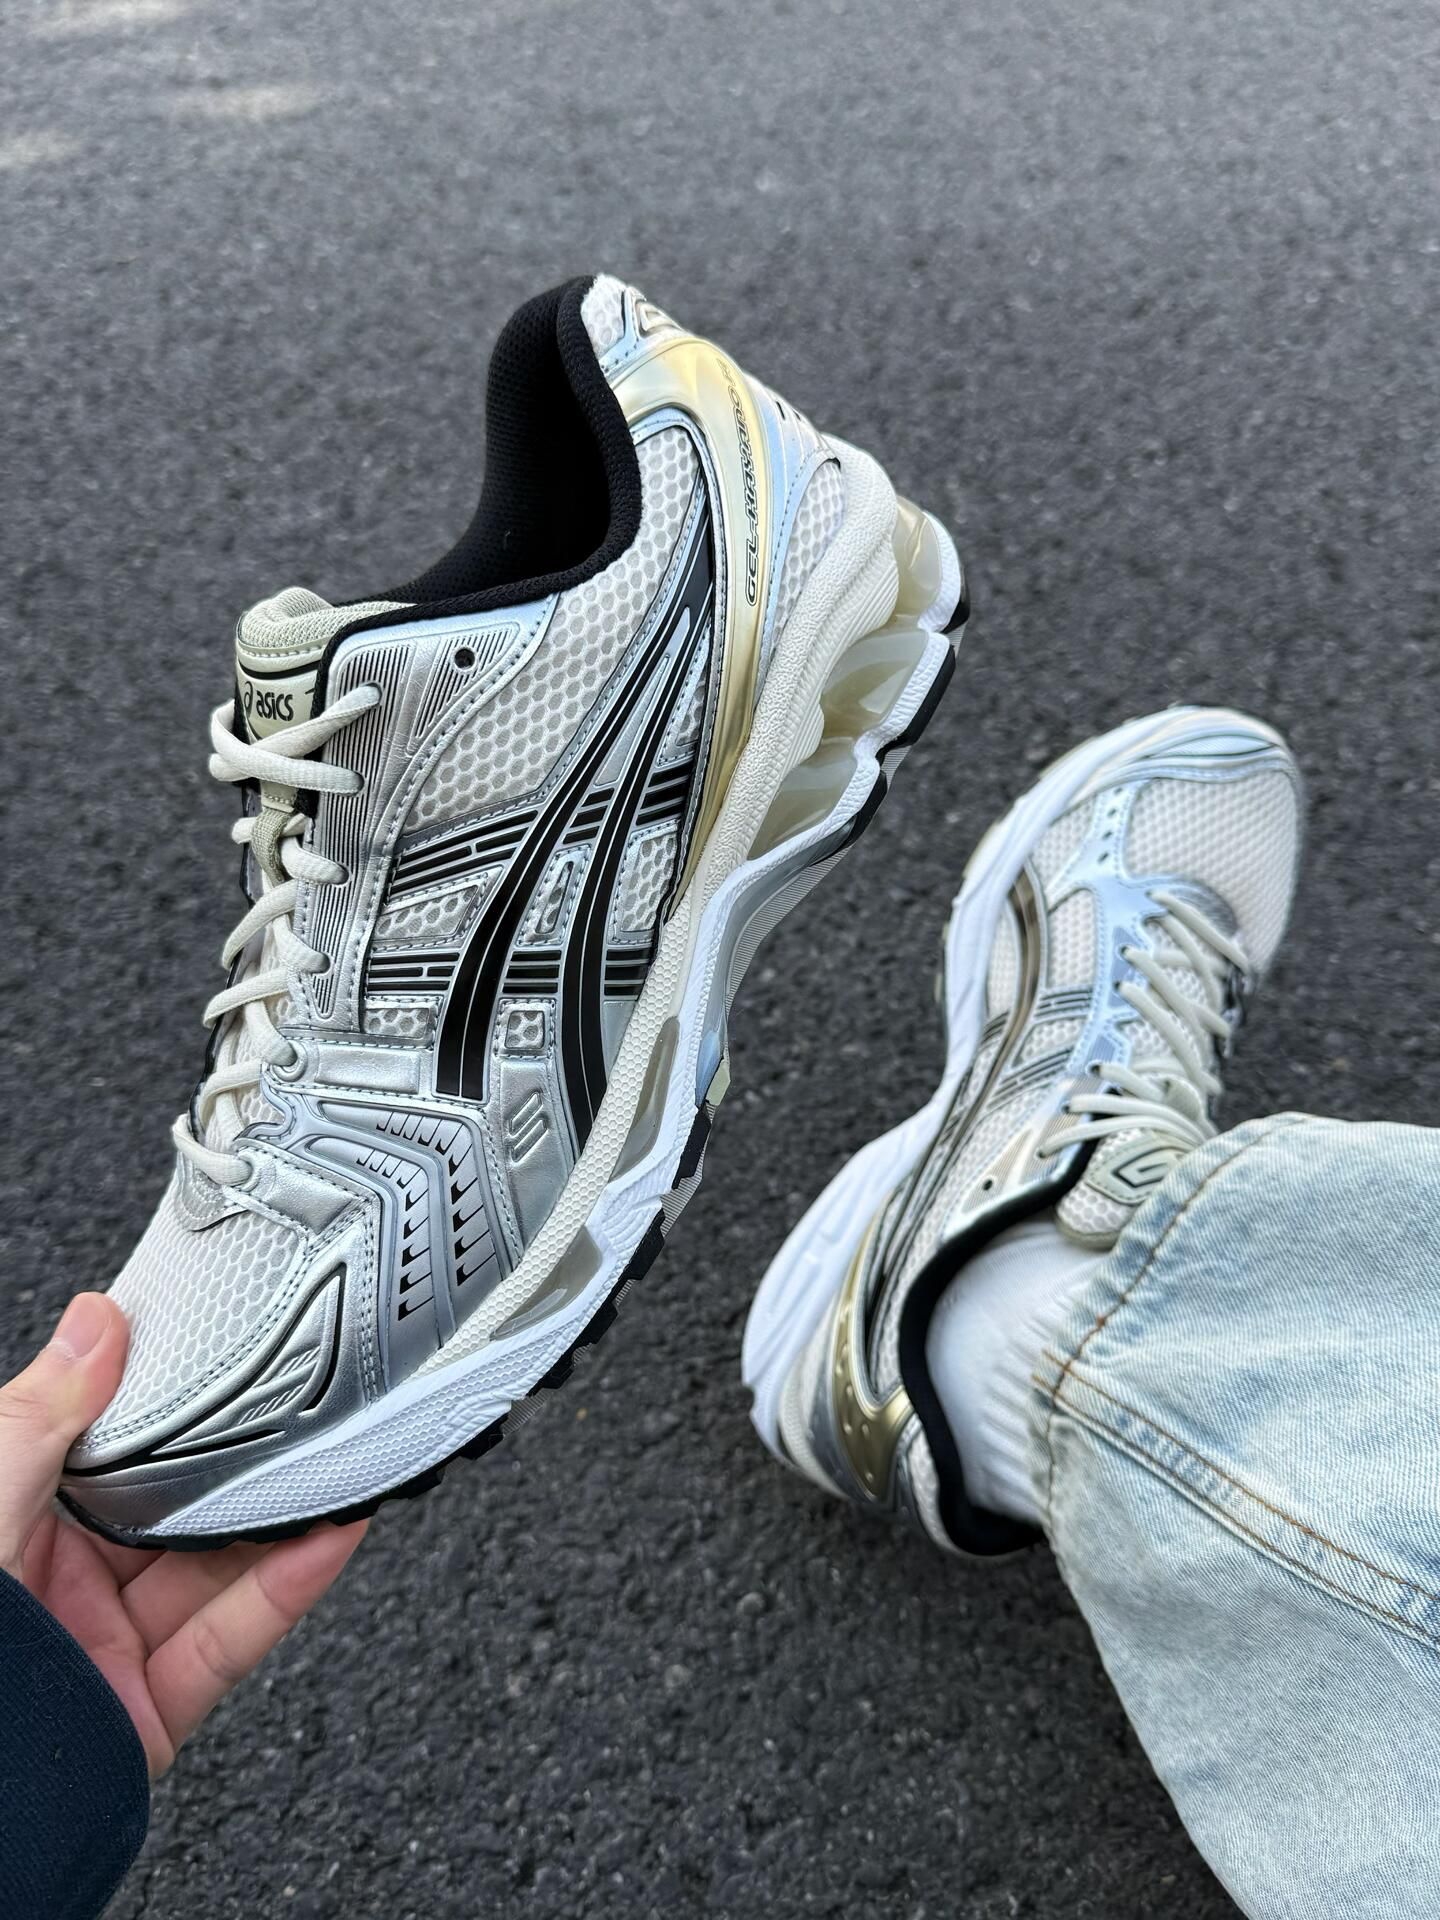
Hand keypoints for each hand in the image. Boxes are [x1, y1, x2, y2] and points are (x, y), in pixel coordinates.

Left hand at [0, 1292, 365, 1777]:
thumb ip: (38, 1422)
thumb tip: (94, 1325)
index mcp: (10, 1524)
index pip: (104, 1444)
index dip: (163, 1399)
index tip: (221, 1352)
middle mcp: (60, 1582)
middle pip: (172, 1505)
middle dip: (240, 1458)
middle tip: (302, 1402)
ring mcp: (106, 1648)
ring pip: (214, 1569)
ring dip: (280, 1516)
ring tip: (337, 1460)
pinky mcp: (146, 1713)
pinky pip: (229, 1640)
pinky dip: (287, 1588)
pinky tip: (328, 1537)